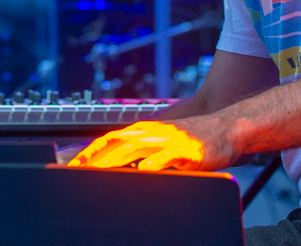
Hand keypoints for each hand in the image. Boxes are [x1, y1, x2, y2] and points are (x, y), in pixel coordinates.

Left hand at [67, 117, 238, 171]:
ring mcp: (170, 140)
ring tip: (100, 171)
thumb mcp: (162, 143)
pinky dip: (155, 162)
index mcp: (145, 131)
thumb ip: (141, 152)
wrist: (227, 128)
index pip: (110, 138)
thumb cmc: (194, 139)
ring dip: (117, 160)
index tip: (73, 164)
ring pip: (138, 148)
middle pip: (118, 143)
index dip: (90, 151)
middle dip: (96, 158)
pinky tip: (144, 170)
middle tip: (78, 171)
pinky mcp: (188, 149)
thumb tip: (117, 166)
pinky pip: (169, 155)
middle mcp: (153, 132)